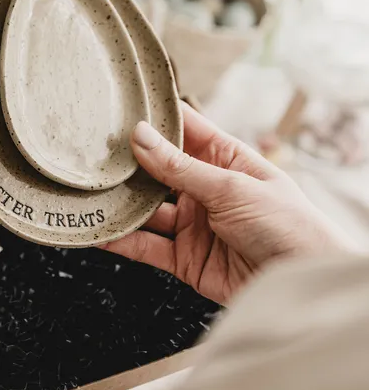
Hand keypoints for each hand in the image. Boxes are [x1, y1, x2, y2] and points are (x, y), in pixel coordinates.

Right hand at [102, 104, 345, 304]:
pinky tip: (100, 229)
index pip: (184, 129)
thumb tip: (141, 136)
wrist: (301, 283)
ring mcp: (193, 224)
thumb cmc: (286, 225)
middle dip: (127, 162)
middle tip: (91, 150)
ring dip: (120, 202)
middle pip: (157, 170)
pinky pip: (147, 246)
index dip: (154, 118)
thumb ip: (181, 167)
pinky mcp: (185, 259)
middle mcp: (205, 188)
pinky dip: (122, 240)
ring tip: (88, 191)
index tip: (120, 106)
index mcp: (224, 159)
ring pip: (146, 209)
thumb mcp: (232, 187)